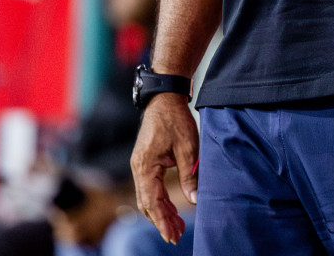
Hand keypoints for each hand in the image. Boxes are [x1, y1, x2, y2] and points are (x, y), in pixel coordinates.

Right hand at [130, 94, 198, 244]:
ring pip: (147, 197)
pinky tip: (171, 209)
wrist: (164, 98)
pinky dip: (159, 201)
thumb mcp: (188, 147)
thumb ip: (189, 175)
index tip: (172, 236)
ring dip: (161, 212)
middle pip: (147, 203)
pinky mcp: (144, 162)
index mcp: (145, 166)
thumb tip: (194, 200)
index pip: (152, 201)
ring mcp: (139, 165)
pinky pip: (149, 188)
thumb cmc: (175, 119)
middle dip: (162, 221)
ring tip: (177, 227)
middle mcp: (138, 168)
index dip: (162, 221)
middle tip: (177, 236)